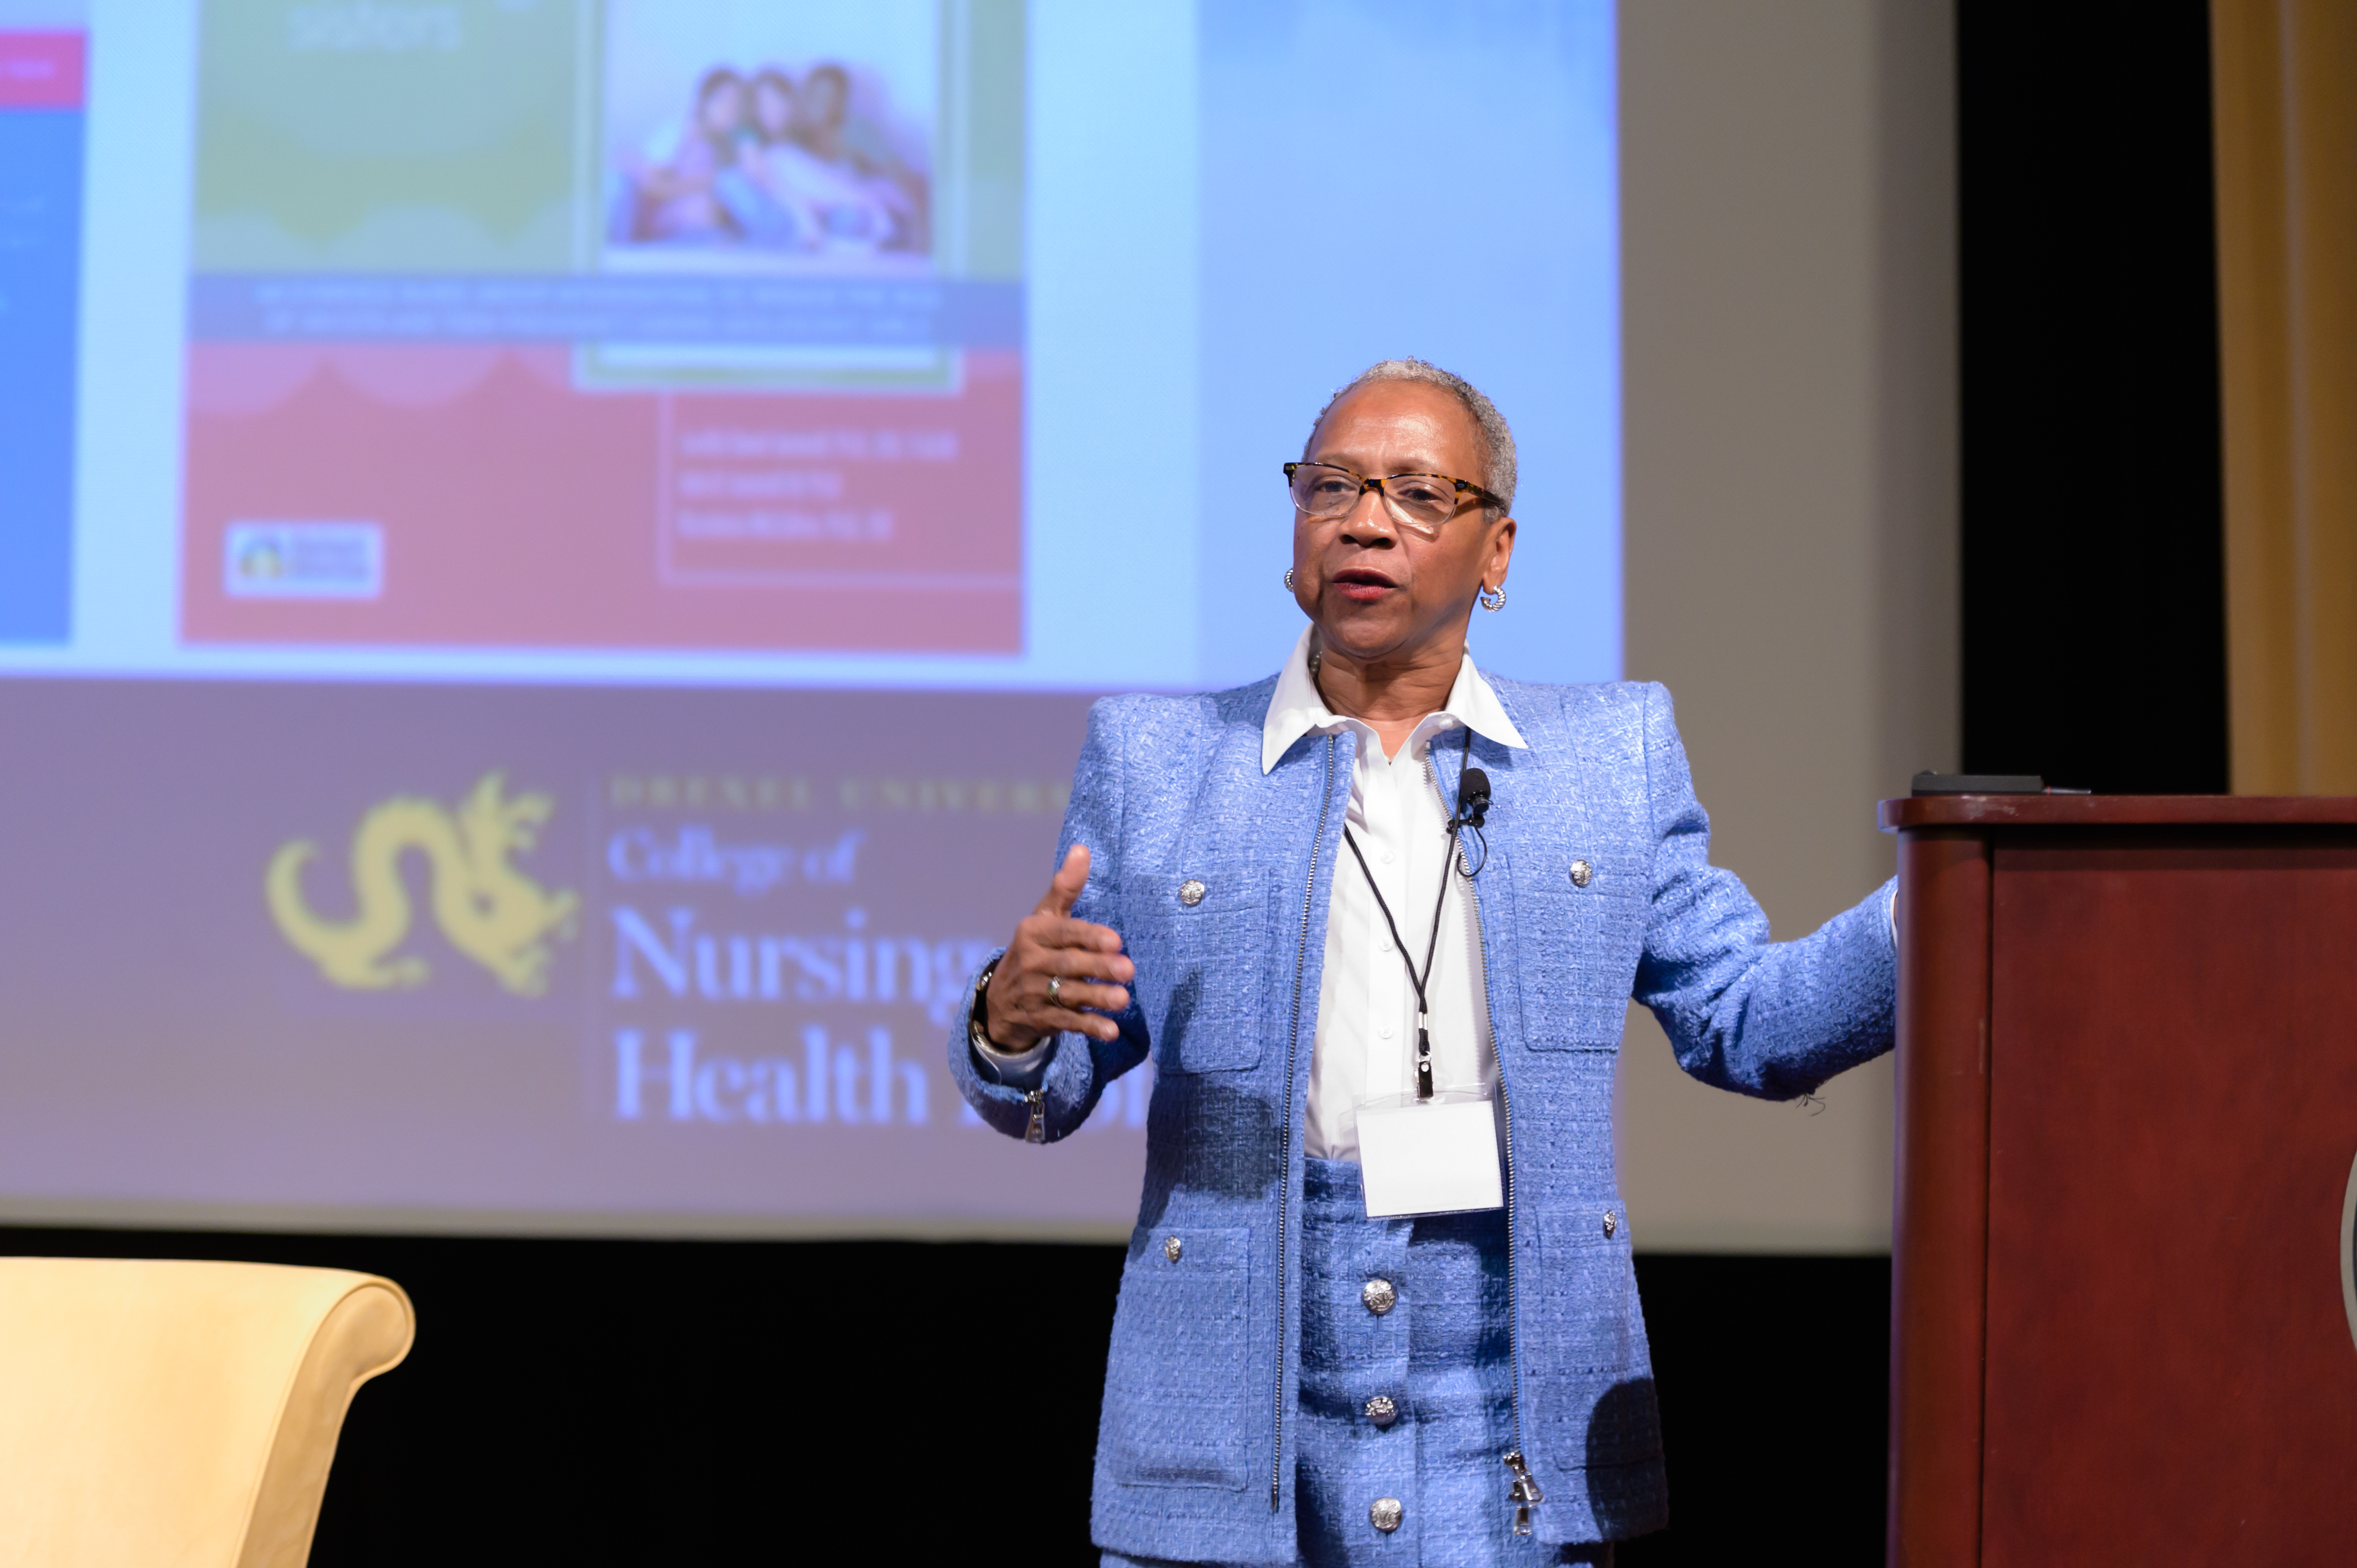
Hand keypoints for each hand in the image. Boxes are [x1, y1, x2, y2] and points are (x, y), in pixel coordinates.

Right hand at [984, 845, 1133, 1048]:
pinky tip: (1110, 1030)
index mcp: (1032, 932)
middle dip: (1098, 968)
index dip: (1089, 937)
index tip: (1116, 941)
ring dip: (1096, 998)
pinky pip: (1067, 1023)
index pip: (1064, 933)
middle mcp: (1030, 962)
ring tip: (1123, 999)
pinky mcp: (1042, 1019)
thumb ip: (1065, 887)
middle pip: (1068, 965)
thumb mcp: (1045, 917)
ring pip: (1068, 995)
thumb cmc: (1036, 948)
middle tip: (1129, 970)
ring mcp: (1033, 993)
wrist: (1001, 999)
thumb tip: (1082, 848)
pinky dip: (1088, 1027)